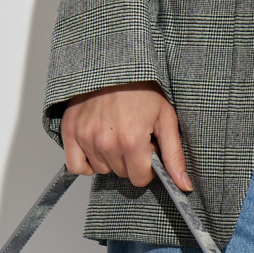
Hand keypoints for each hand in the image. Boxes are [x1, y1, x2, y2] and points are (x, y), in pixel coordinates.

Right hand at [60, 83, 190, 190]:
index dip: (147, 167)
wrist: (113, 66)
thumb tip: (183, 185)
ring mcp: (85, 137)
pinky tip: (97, 147)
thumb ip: (174, 155)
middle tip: (132, 136)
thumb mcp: (166, 119)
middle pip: (121, 173)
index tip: (147, 150)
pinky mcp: (70, 132)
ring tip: (115, 133)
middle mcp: (106, 142)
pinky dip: (86, 162)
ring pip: (101, 169)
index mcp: (132, 140)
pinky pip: (76, 166)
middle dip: (130, 160)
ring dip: (110, 158)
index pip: (140, 178)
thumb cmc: (141, 89)